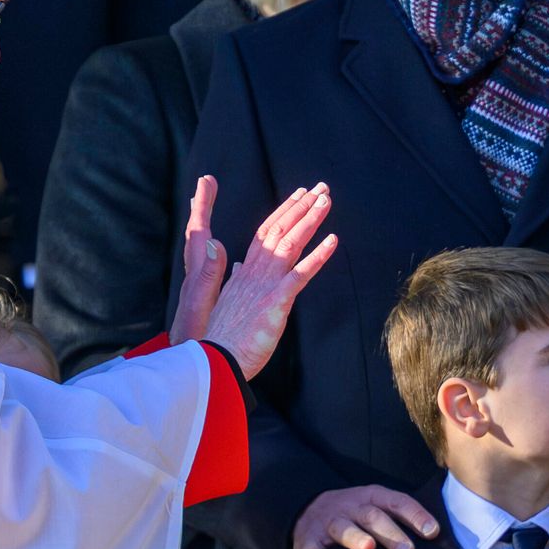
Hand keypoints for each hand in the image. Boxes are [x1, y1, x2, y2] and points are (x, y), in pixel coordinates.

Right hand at [193, 178, 339, 379]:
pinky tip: (333, 240)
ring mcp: (265, 285)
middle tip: (321, 188)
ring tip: (326, 200)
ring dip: (310, 220)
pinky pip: (300, 274)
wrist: (215, 360)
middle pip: (279, 230)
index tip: (299, 196)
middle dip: (301, 207)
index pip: (265, 233)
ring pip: (289, 243)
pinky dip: (317, 256)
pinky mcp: (275, 302)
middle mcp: (254, 272)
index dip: (283, 212)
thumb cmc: (224, 338)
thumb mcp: (228, 303)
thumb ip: (235, 281)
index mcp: (244, 273)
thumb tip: (239, 266)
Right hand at [292, 483, 441, 548]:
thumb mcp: (378, 509)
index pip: (398, 503)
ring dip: (356, 538)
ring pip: (344, 527)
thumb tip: (438, 542)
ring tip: (367, 548)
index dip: (416, 515)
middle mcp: (352, 506)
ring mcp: (330, 520)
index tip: (432, 532)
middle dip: (391, 534)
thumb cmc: (357, 516)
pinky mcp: (309, 535)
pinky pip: (310, 544)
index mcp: (373, 498)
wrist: (311, 510)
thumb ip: (402, 521)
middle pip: (373, 517)